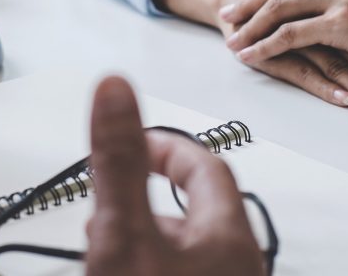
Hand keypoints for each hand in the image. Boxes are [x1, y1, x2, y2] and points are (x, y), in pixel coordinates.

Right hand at [86, 76, 262, 275]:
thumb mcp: (126, 237)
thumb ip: (120, 166)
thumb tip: (116, 89)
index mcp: (231, 236)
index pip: (206, 165)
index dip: (164, 146)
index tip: (130, 143)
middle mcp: (240, 264)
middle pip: (198, 207)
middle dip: (148, 192)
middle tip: (110, 194)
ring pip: (188, 245)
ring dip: (146, 230)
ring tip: (107, 239)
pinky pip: (183, 268)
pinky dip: (152, 259)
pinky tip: (125, 268)